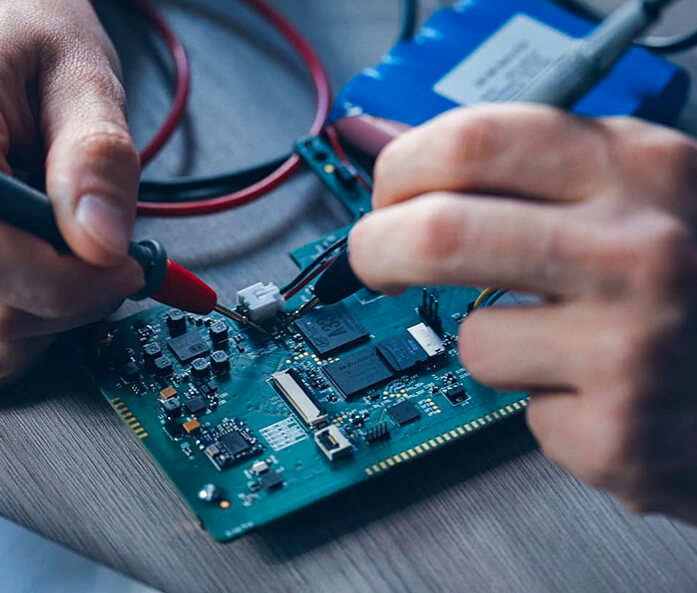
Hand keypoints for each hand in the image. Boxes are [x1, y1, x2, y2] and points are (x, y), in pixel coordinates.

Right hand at [0, 1, 143, 384]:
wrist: (0, 19)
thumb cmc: (26, 28)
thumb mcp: (78, 74)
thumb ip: (95, 156)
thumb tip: (105, 243)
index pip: (3, 265)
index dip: (74, 286)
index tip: (127, 267)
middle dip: (72, 298)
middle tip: (106, 253)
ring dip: (48, 313)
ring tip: (72, 255)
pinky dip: (24, 318)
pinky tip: (47, 275)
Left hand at [350, 104, 696, 523]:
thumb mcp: (637, 193)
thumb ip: (535, 176)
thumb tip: (413, 166)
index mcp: (635, 171)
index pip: (471, 144)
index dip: (403, 169)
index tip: (390, 196)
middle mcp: (639, 252)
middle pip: (438, 235)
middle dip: (377, 250)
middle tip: (376, 263)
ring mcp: (630, 349)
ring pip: (472, 339)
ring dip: (489, 342)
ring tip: (553, 344)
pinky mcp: (617, 435)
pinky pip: (521, 411)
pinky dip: (542, 400)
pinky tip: (595, 392)